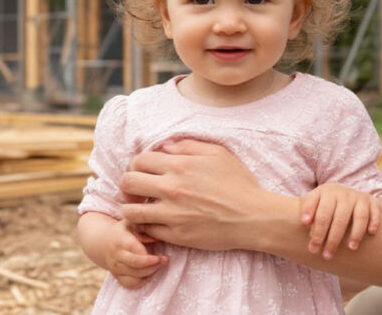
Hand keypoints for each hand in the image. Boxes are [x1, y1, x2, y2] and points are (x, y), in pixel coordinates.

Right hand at [103, 219, 167, 288]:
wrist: (105, 242)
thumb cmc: (125, 230)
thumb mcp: (133, 222)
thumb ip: (145, 227)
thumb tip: (158, 238)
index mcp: (120, 240)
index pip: (135, 251)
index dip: (149, 257)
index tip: (162, 256)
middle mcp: (116, 255)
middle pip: (135, 265)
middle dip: (152, 265)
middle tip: (164, 261)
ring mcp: (115, 267)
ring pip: (134, 277)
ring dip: (150, 272)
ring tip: (159, 265)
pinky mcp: (117, 277)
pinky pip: (131, 284)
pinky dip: (142, 281)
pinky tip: (150, 273)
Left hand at [119, 139, 273, 250]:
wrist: (253, 217)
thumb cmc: (238, 183)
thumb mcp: (218, 154)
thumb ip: (189, 146)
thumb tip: (166, 146)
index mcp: (180, 165)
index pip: (139, 160)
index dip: (137, 164)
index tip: (144, 171)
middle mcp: (171, 188)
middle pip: (128, 183)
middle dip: (129, 184)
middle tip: (138, 189)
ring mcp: (171, 214)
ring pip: (130, 210)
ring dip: (132, 207)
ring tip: (141, 207)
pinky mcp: (176, 235)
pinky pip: (146, 230)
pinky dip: (146, 226)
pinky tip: (155, 222)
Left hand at [300, 183, 381, 259]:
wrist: (343, 193)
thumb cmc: (324, 204)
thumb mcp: (314, 202)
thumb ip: (307, 210)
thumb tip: (304, 222)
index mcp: (326, 192)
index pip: (322, 213)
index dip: (317, 230)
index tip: (311, 246)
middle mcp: (343, 193)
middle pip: (339, 219)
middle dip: (332, 239)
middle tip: (327, 256)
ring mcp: (358, 197)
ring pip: (359, 216)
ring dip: (356, 233)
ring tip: (351, 248)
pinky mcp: (372, 202)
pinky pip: (375, 212)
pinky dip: (374, 222)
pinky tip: (371, 233)